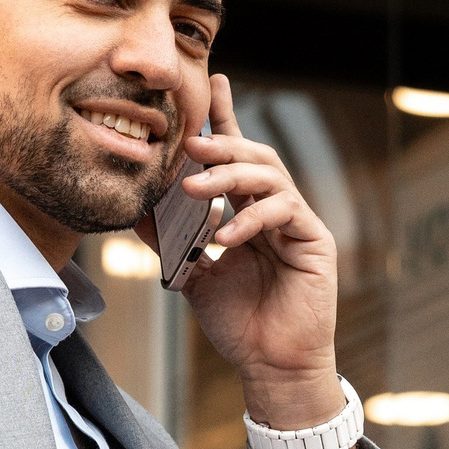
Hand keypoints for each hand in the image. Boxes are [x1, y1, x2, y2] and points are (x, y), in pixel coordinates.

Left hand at [135, 73, 357, 448]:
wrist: (271, 365)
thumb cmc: (238, 323)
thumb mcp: (191, 276)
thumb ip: (170, 242)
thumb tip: (135, 211)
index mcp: (247, 212)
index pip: (235, 158)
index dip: (225, 119)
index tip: (212, 83)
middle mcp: (274, 210)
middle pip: (254, 156)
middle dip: (222, 145)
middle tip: (188, 144)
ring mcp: (296, 223)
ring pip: (270, 176)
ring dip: (230, 178)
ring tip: (194, 189)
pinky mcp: (313, 241)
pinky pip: (283, 213)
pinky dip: (250, 219)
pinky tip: (224, 235)